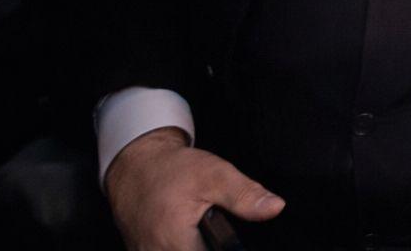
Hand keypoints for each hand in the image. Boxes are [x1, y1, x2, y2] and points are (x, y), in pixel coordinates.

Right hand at [106, 127, 284, 250]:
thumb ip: (244, 195)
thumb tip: (274, 208)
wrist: (135, 167)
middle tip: (217, 226)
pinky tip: (194, 234)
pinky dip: (187, 245)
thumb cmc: (170, 170)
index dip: (227, 248)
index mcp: (175, 243)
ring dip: (200, 244)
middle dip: (214, 245)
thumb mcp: (214, 175)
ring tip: (205, 229)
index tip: (232, 240)